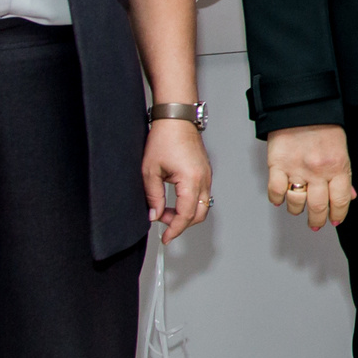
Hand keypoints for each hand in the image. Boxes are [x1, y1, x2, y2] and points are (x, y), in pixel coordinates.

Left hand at [143, 118, 214, 241]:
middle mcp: (204, 179)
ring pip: (203, 206)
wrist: (176, 119)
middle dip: (181, 224)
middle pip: (199, 214)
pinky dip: (190, 203)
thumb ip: (153, 196)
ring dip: (186, 213)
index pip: (186, 215)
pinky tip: (176, 200)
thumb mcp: (150, 171)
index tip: (166, 237)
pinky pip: (203, 195)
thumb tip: (154, 214)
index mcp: (191, 180)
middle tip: (163, 222)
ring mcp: (207, 176)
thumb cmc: (165, 138)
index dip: (175, 230)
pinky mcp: (205, 172)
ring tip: (167, 210)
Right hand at [267, 123, 354, 229]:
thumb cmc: (324, 127)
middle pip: (318, 207)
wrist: (302, 106)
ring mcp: (297, 168)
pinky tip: (280, 199)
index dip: (338, 215)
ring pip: (296, 202)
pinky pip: (276, 191)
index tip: (335, 220)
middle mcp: (318, 170)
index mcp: (338, 166)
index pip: (341, 201)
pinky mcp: (277, 164)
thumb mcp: (342, 150)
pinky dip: (277, 199)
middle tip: (316, 224)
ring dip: (297, 211)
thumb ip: (344, 176)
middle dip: (317, 220)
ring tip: (298, 210)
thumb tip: (349, 197)